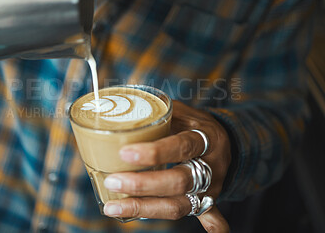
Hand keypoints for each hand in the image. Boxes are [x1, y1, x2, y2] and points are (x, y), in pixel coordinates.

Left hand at [103, 100, 230, 232]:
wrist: (224, 139)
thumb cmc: (194, 125)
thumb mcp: (182, 113)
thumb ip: (158, 116)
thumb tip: (122, 117)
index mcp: (206, 138)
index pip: (181, 146)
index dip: (154, 152)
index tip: (124, 153)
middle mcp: (211, 166)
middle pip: (179, 181)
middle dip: (143, 185)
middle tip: (112, 181)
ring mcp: (210, 188)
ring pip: (180, 205)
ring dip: (146, 209)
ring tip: (112, 208)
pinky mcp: (208, 201)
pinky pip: (210, 217)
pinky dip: (213, 228)